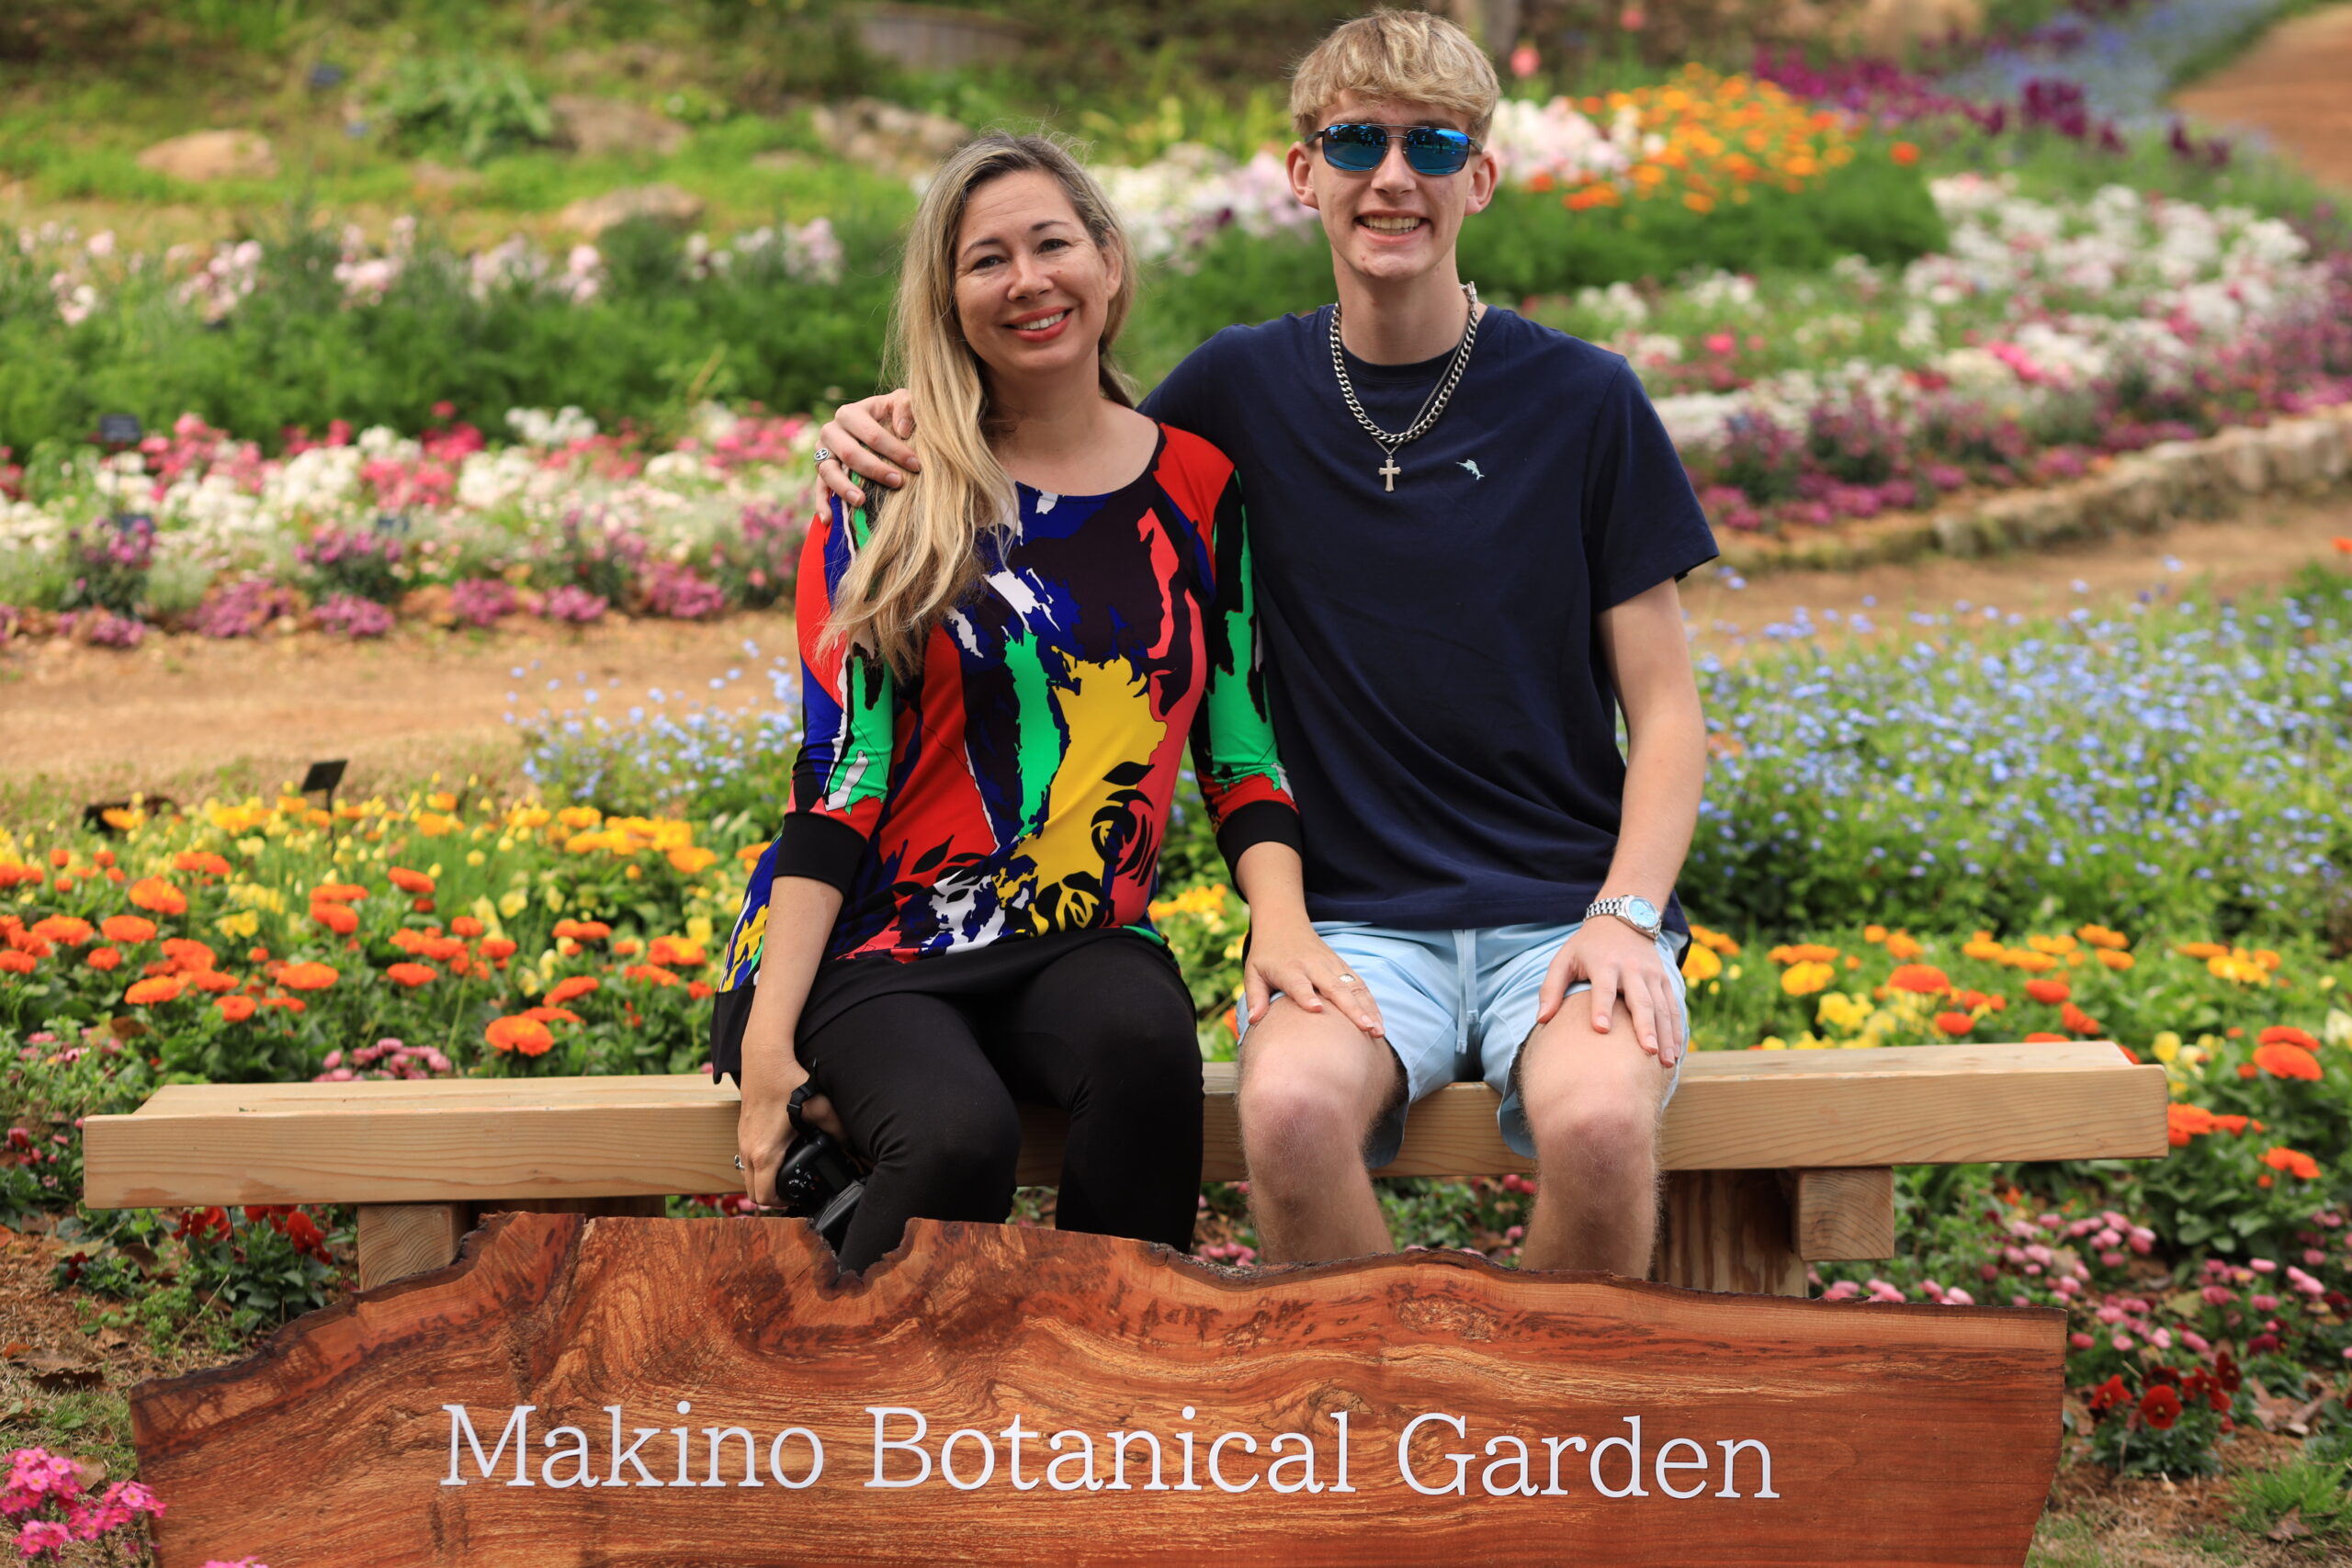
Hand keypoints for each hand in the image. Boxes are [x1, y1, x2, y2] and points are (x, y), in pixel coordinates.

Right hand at [737, 1058, 846, 1208]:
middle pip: (752, 1192)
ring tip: (786, 1176)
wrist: (764, 1059)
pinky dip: (758, 1167)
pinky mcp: (741, 1131)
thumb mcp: (819, 1107)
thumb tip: (852, 1145)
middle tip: (793, 1192)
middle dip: (771, 1198)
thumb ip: (837, 1129)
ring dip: (763, 1182)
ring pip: (747, 1176)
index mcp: (766, 1152)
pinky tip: (777, 1155)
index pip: (764, 1196)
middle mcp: (749, 1150)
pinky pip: (745, 1160)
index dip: (781, 1205)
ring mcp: (742, 1140)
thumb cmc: (787, 1081)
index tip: (797, 1198)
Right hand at [816, 390, 919, 507]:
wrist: (875, 422)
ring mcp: (823, 451)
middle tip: (898, 482)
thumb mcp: (901, 402)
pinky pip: (818, 488)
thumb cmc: (892, 414)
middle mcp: (831, 430)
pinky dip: (822, 504)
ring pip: (828, 471)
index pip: (871, 434)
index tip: (915, 465)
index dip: (894, 450)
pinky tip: (829, 519)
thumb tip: (902, 430)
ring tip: (861, 502)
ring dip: (844, 488)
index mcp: (850, 413)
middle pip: (850, 453)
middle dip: (875, 469)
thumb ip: (906, 406)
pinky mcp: (821, 470)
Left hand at [1243, 918, 1383, 1038]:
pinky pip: (1360, 984)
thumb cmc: (1266, 954)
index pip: (1299, 983)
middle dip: (1352, 1008)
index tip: (1315, 1010)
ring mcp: (1331, 964)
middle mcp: (1313, 965)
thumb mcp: (1253, 972)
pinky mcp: (1341, 965)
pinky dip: (1371, 1002)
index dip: (1306, 996)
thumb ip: (1255, 997)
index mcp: (1289, 968)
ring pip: (1353, 986)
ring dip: (1368, 1008)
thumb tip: (1254, 1021)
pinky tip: (1379, 1021)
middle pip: (1334, 987)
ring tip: (1378, 1031)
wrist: (1284, 923)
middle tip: (1365, 1028)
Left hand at [1536, 919, 1684, 1065]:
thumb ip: (1551, 988)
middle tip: (1648, 1052)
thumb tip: (1541, 1019)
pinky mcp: (1664, 979)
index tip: (1601, 1030)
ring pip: (1662, 1006)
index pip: (1603, 987)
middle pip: (1640, 1000)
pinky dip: (1677, 1029)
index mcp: (1604, 963)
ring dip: (1666, 1034)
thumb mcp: (1564, 959)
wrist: (1621, 920)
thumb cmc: (1586, 947)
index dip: (1601, 1007)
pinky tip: (1677, 1052)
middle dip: (1645, 1026)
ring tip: (1667, 1062)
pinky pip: (1673, 1006)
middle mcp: (1631, 968)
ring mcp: (1651, 974)